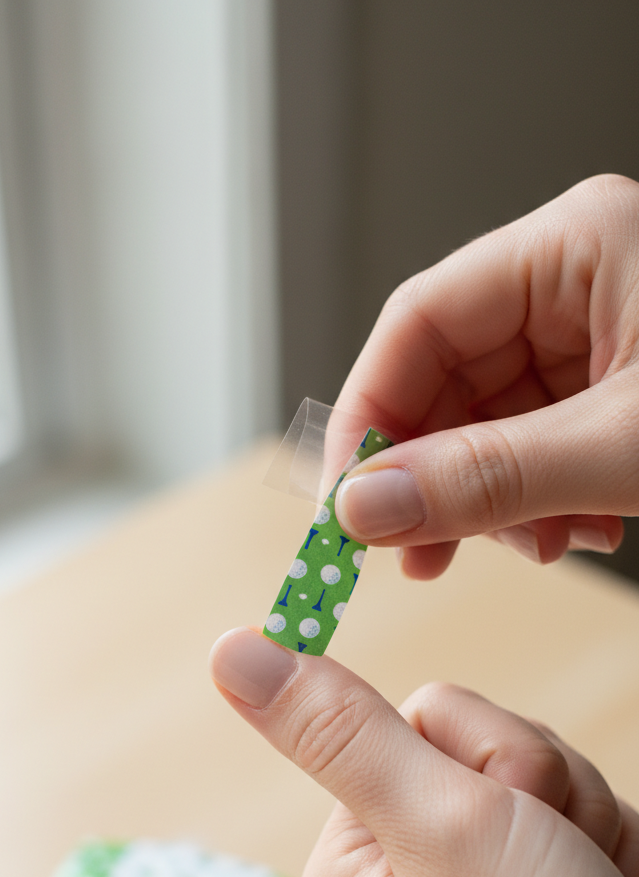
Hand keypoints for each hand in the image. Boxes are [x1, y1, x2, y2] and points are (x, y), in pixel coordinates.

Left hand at [209, 628, 638, 876]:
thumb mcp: (435, 827)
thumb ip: (341, 729)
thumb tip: (231, 651)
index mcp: (351, 861)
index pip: (419, 717)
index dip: (484, 751)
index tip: (503, 815)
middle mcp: (404, 874)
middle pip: (485, 741)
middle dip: (541, 788)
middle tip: (553, 868)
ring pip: (543, 774)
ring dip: (584, 818)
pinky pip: (579, 818)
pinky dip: (606, 848)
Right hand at [333, 174, 638, 578]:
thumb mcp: (628, 449)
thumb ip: (489, 477)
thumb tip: (367, 505)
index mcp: (576, 246)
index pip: (421, 317)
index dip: (371, 411)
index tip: (345, 500)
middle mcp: (579, 281)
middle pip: (451, 375)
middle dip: (431, 472)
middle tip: (411, 551)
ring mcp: (601, 336)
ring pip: (491, 420)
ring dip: (489, 498)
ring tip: (521, 547)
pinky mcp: (620, 389)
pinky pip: (539, 443)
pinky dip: (539, 501)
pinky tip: (571, 533)